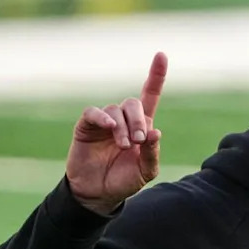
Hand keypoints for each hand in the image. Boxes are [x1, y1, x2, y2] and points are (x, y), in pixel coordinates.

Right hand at [66, 52, 167, 215]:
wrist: (99, 194)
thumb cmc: (124, 181)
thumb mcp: (146, 171)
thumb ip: (152, 153)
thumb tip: (155, 132)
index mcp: (142, 126)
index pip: (150, 95)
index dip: (156, 76)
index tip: (161, 55)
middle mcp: (124, 120)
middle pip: (134, 103)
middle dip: (139, 120)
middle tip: (139, 141)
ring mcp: (105, 122)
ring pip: (116, 110)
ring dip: (123, 128)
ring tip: (123, 146)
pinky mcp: (87, 126)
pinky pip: (94, 113)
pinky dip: (103, 117)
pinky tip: (110, 127)